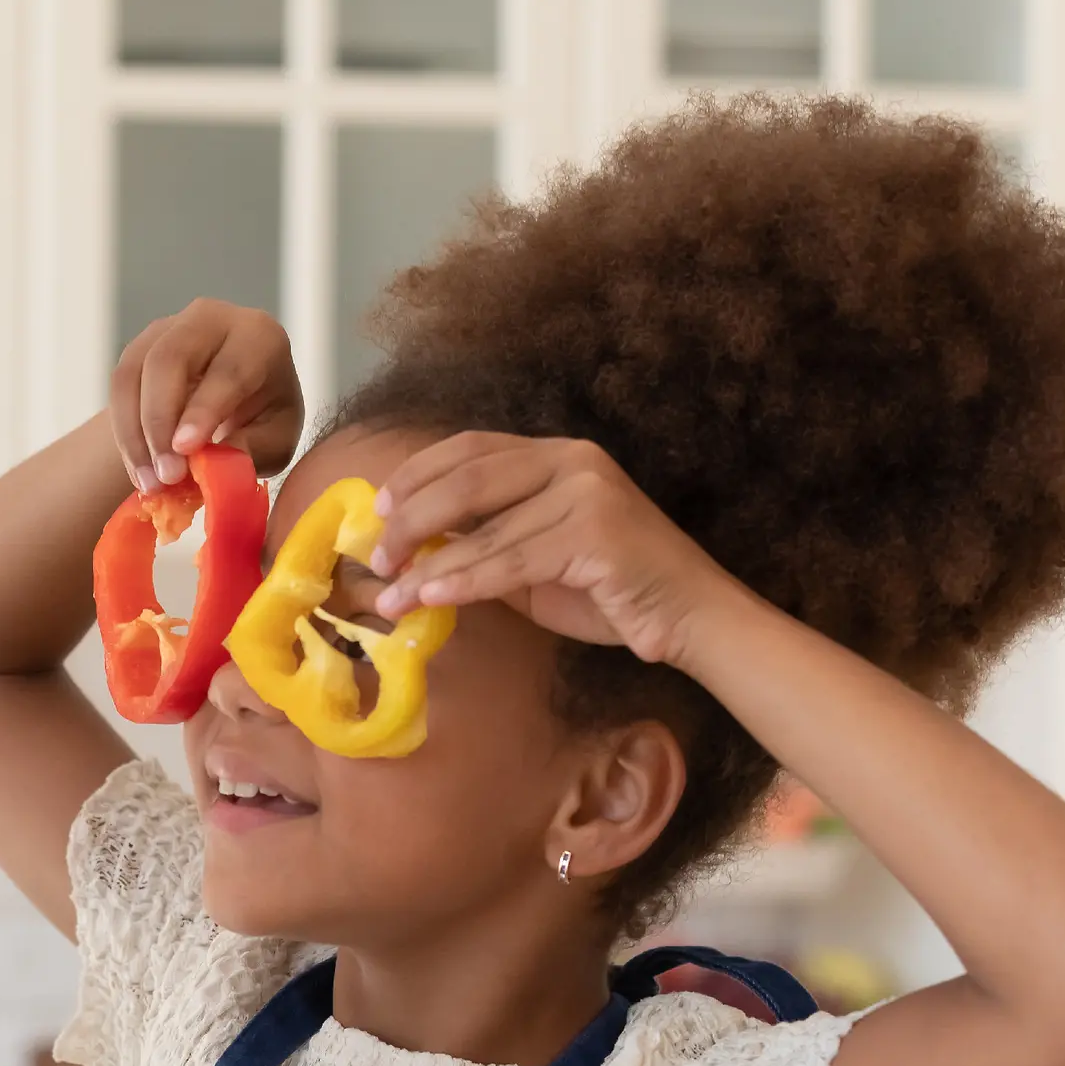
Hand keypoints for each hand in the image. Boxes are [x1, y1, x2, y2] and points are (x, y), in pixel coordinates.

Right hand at [109, 300, 303, 492]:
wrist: (239, 399)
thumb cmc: (264, 417)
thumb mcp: (275, 441)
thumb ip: (251, 448)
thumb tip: (213, 460)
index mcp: (259, 336)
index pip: (229, 369)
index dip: (204, 410)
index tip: (185, 448)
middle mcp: (212, 318)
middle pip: (170, 358)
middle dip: (161, 420)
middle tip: (166, 474)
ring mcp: (170, 327)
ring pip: (136, 371)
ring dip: (136, 432)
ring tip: (151, 483)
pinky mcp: (140, 346)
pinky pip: (120, 386)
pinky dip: (126, 433)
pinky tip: (140, 470)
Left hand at [370, 430, 724, 665]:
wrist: (688, 616)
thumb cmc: (614, 592)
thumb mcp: (537, 561)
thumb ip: (488, 543)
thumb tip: (417, 550)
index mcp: (557, 454)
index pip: (470, 449)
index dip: (417, 475)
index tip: (379, 509)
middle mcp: (572, 460)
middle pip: (467, 478)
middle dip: (411, 518)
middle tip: (376, 556)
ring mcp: (587, 493)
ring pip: (484, 526)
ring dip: (427, 564)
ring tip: (390, 595)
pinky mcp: (594, 535)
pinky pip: (510, 561)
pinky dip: (463, 580)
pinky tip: (430, 598)